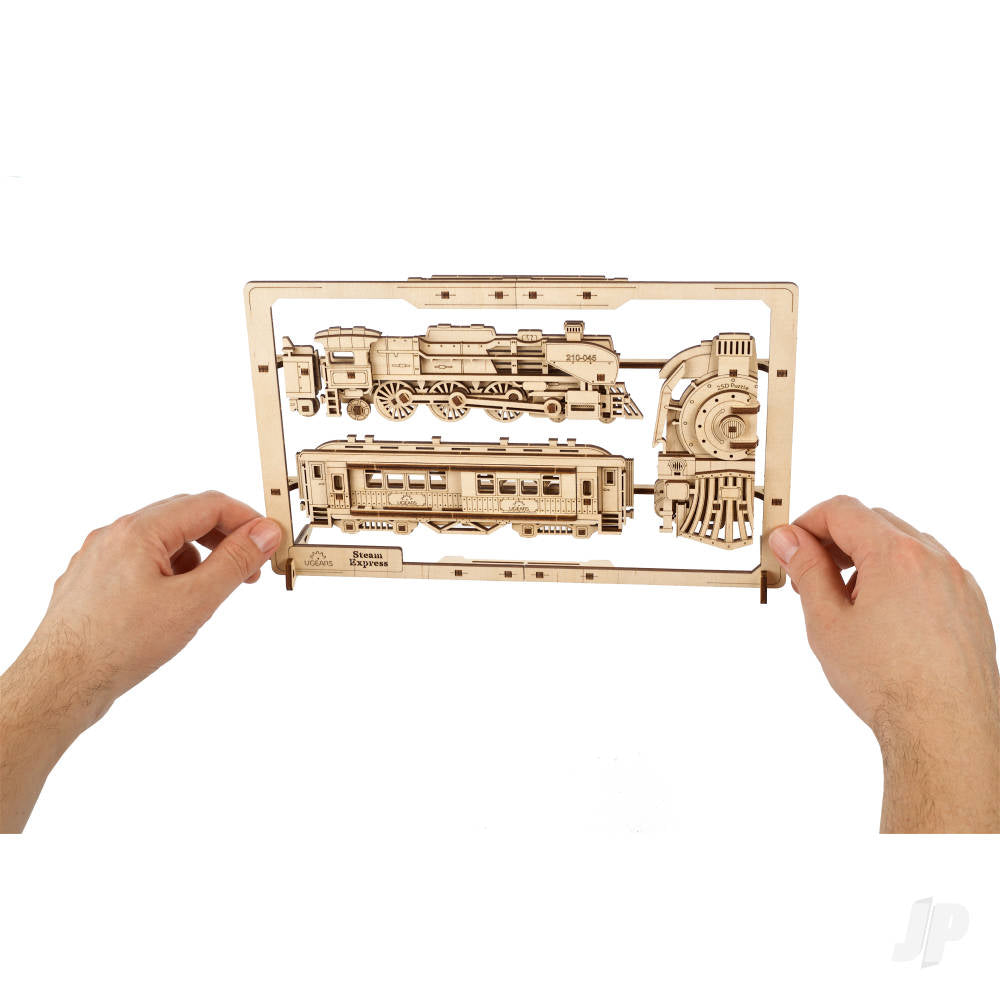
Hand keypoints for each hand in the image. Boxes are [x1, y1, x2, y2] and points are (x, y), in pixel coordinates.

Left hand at [1, 492, 280, 831]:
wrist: (61, 684)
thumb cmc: (118, 646)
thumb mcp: (194, 602)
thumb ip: (235, 563)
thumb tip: (264, 534)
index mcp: (140, 531)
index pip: (209, 505)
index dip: (247, 520)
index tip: (270, 542)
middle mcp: (115, 535)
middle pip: (185, 516)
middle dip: (224, 537)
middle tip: (251, 566)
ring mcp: (100, 556)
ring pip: (163, 539)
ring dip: (198, 555)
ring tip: (213, 589)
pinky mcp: (94, 579)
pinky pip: (142, 560)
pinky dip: (170, 571)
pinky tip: (175, 603)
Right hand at [768, 496, 999, 831]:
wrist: (945, 728)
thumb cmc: (888, 682)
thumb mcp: (827, 622)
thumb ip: (807, 571)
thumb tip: (790, 540)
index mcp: (894, 555)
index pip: (843, 510)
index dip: (807, 522)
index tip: (790, 546)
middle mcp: (933, 558)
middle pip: (874, 522)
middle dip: (836, 540)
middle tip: (810, 574)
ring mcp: (957, 580)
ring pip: (903, 545)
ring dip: (868, 558)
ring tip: (847, 602)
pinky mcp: (970, 604)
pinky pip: (929, 571)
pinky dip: (899, 578)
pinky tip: (883, 618)